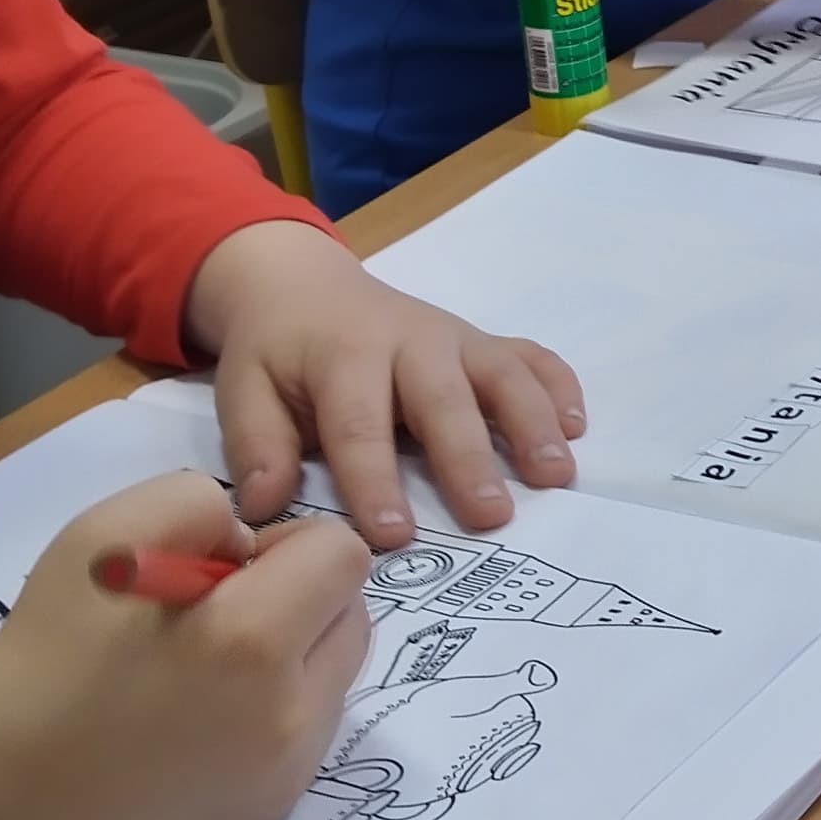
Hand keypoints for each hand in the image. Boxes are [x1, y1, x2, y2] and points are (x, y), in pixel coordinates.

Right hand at [0, 471, 371, 819]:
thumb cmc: (48, 649)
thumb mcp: (109, 531)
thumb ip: (202, 506)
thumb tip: (258, 546)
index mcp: (250, 640)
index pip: (346, 555)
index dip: (287, 546)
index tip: (222, 569)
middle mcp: (286, 718)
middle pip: (353, 617)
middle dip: (299, 599)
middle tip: (213, 615)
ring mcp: (282, 777)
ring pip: (336, 679)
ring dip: (292, 657)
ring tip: (204, 670)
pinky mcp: (268, 817)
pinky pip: (306, 738)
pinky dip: (271, 715)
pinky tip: (199, 722)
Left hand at [181, 222, 584, 551]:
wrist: (305, 284)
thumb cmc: (278, 352)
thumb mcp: (243, 388)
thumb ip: (257, 443)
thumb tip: (267, 506)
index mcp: (343, 354)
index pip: (359, 423)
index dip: (374, 480)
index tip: (393, 535)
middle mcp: (409, 340)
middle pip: (443, 399)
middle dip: (468, 457)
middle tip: (493, 514)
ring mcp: (454, 337)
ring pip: (500, 373)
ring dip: (531, 422)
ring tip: (556, 474)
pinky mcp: (482, 341)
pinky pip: (530, 355)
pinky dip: (558, 386)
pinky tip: (577, 427)